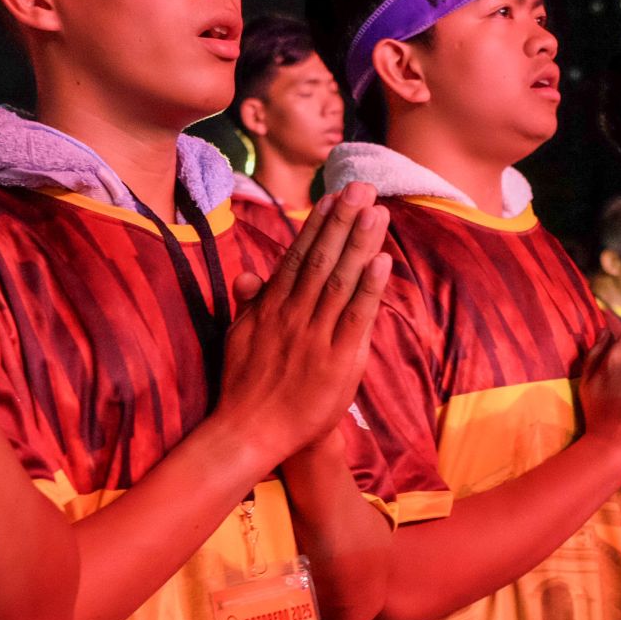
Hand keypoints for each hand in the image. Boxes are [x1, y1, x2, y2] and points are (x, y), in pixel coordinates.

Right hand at [216, 184, 392, 465]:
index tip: (336, 195)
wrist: (250, 431)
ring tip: (377, 212)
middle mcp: (293, 314)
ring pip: (341, 281)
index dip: (320, 224)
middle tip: (362, 187)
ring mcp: (315, 336)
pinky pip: (355, 318)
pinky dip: (369, 289)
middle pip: (322, 259)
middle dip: (343, 221)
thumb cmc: (246, 385)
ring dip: (360, 244)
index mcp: (272, 306)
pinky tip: (382, 262)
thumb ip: (248, 303)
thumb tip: (248, 275)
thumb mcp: (239, 337)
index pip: (299, 255)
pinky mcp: (336, 360)